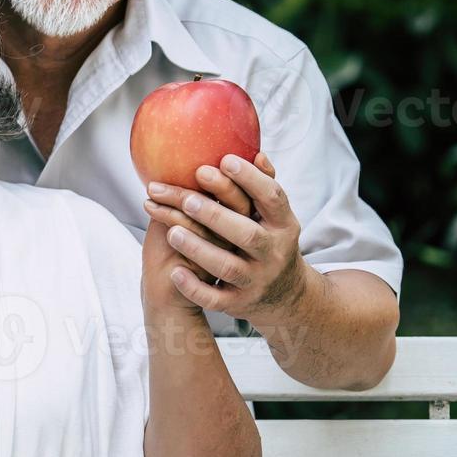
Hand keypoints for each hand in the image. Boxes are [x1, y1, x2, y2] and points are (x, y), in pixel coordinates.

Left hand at [142, 151, 306, 319]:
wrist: (285, 297)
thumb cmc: (270, 243)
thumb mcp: (276, 218)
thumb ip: (263, 187)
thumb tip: (255, 152)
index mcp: (283, 225)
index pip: (272, 198)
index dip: (250, 179)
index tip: (223, 159)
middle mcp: (272, 253)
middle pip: (246, 233)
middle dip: (216, 215)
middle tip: (188, 199)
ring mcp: (256, 280)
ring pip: (226, 267)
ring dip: (198, 249)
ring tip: (171, 231)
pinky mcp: (239, 303)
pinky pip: (215, 299)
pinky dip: (194, 288)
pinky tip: (174, 272)